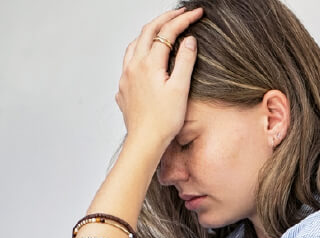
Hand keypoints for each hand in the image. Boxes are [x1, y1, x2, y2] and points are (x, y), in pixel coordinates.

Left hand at [116, 7, 202, 147]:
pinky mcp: (123, 88)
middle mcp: (134, 66)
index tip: (196, 14)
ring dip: (149, 33)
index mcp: (149, 64)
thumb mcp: (180, 89)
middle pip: (148, 31)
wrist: (145, 143)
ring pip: (135, 44)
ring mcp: (126, 77)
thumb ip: (184, 61)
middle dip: (165, 19)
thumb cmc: (164, 121)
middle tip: (181, 14)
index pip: (167, 32)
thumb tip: (189, 40)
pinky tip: (146, 58)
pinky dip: (139, 51)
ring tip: (162, 30)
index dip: (183, 20)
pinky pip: (128, 61)